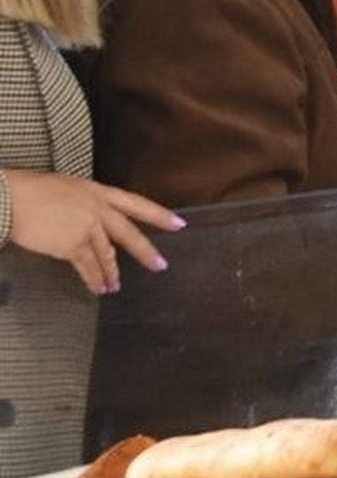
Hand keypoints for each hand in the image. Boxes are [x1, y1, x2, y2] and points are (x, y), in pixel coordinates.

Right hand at [4, 171, 183, 294]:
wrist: (8, 198)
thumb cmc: (28, 191)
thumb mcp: (65, 188)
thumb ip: (82, 204)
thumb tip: (85, 220)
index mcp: (96, 190)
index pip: (135, 203)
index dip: (158, 214)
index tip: (179, 223)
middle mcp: (97, 208)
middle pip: (129, 232)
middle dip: (146, 251)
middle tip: (161, 265)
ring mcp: (87, 227)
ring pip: (107, 254)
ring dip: (112, 273)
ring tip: (115, 286)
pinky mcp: (72, 244)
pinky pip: (88, 266)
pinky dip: (94, 279)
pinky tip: (99, 288)